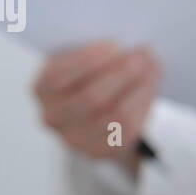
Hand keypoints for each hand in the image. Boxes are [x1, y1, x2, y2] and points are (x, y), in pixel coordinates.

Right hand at [32, 41, 160, 173]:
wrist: (91, 113)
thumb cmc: (85, 74)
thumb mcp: (79, 58)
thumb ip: (93, 50)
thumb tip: (124, 44)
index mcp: (42, 88)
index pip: (60, 77)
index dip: (89, 60)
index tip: (115, 44)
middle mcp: (53, 116)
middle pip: (91, 98)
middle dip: (121, 73)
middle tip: (144, 53)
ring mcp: (75, 139)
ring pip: (115, 115)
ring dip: (139, 87)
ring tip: (153, 66)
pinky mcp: (99, 151)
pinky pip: (128, 129)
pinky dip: (144, 104)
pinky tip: (151, 85)